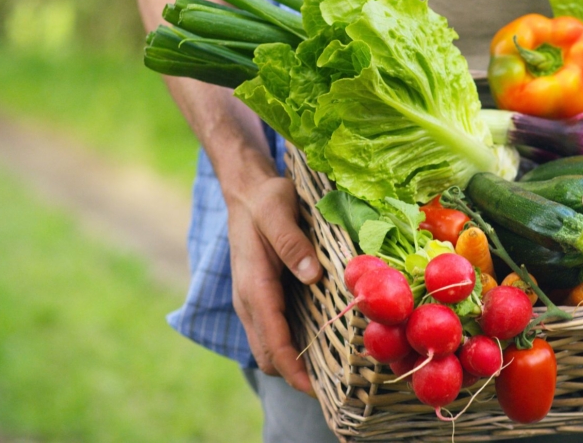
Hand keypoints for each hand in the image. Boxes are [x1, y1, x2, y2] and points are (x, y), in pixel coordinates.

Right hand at [228, 176, 321, 393]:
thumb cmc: (265, 200)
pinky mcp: (260, 297)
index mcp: (253, 285)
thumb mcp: (278, 210)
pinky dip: (290, 346)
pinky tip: (318, 342)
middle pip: (268, 355)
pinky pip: (272, 332)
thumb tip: (311, 275)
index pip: (272, 341)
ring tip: (331, 371)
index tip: (318, 390)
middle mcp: (248, 301)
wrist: (246, 192)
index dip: (293, 370)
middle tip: (335, 384)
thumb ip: (291, 242)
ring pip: (268, 347)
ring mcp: (252, 301)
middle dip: (295, 375)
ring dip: (293, 364)